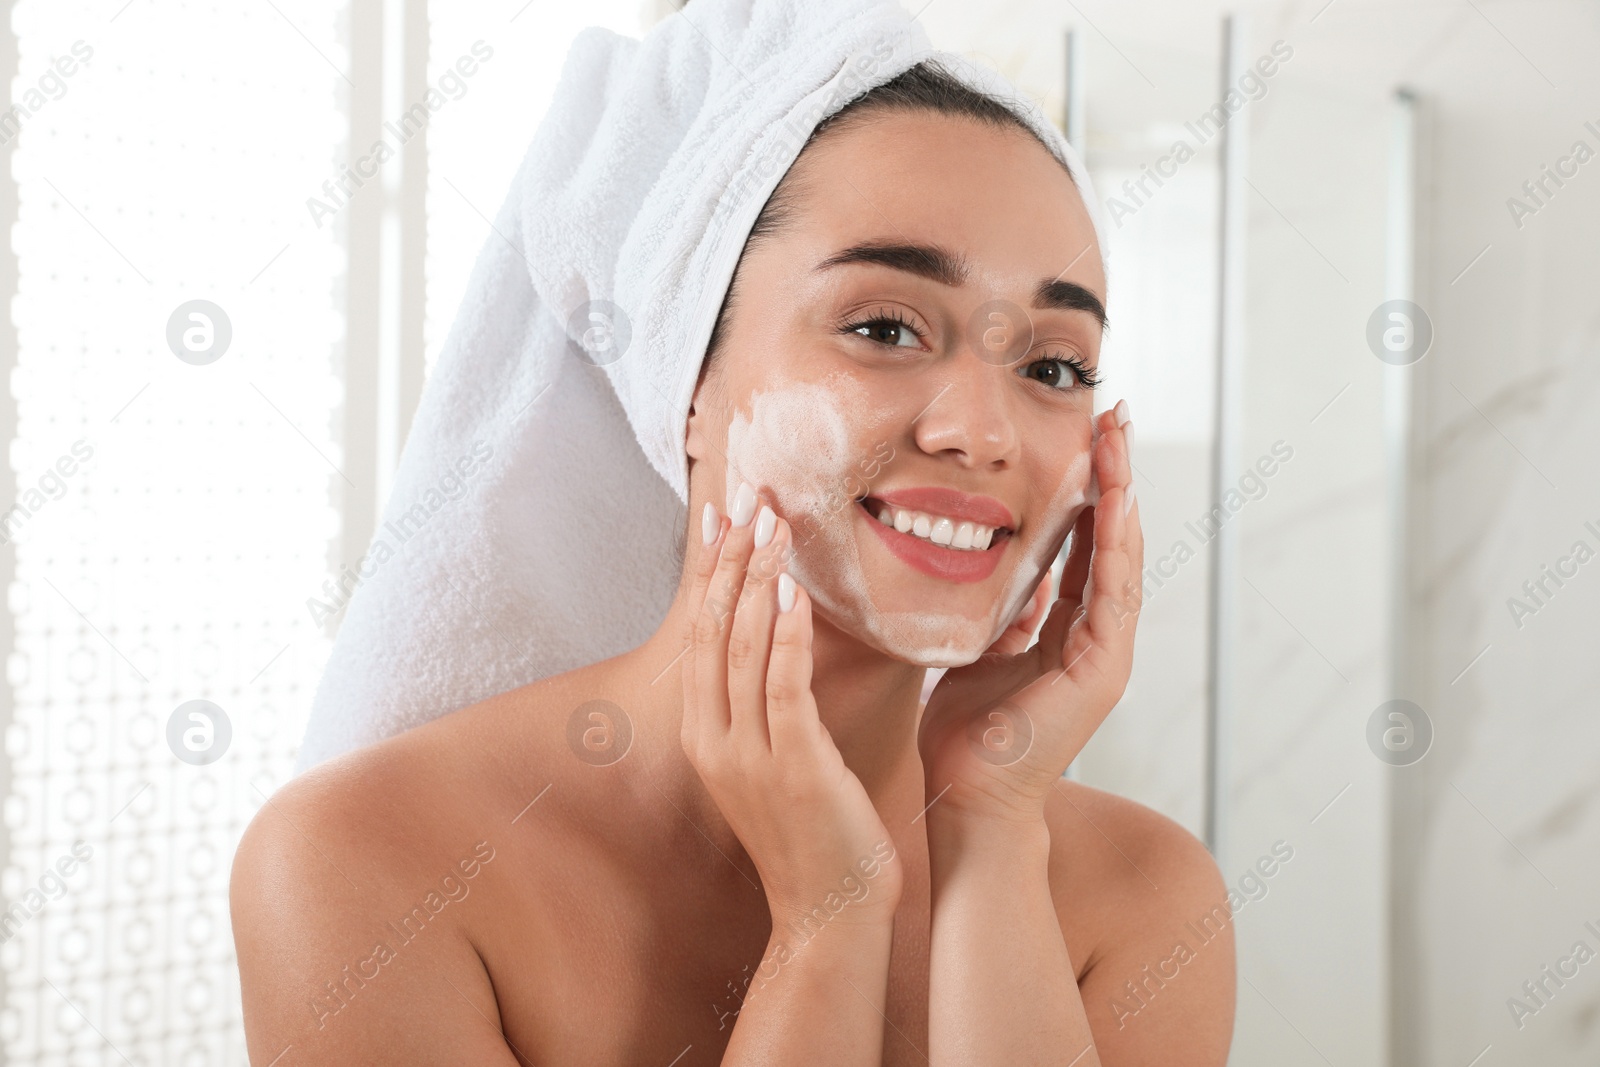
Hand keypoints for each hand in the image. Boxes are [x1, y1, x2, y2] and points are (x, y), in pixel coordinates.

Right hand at [681, 483, 902, 929]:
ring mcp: (748, 755)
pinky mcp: (791, 766)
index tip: (720, 513)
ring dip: (757, 578)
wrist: (830, 910)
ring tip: (773, 522)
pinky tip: (793, 593)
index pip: (700, 633)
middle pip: (713, 628)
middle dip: (732, 557)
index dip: (710, 570)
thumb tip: (780, 638)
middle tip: (750, 495)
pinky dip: (785, 635)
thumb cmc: (814, 831)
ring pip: (742, 647)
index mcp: (707, 735)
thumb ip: (769, 703)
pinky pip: (782, 686)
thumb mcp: (776, 759)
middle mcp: (715, 740)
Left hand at [916, 405, 1143, 824]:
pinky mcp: (1103, 671)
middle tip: (1114, 412)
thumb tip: (1001, 570)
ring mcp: (1106, 653)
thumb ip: (1001, 613)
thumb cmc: (963, 736)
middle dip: (1113, 474)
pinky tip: (1115, 499)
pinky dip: (1115, 544)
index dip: (1086, 489)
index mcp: (1066, 631)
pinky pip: (1113, 593)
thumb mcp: (977, 652)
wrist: (966, 800)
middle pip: (1112, 539)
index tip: (1084, 435)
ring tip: (1119, 437)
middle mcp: (1096, 637)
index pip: (1083, 545)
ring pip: (1121, 556)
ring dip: (1121, 493)